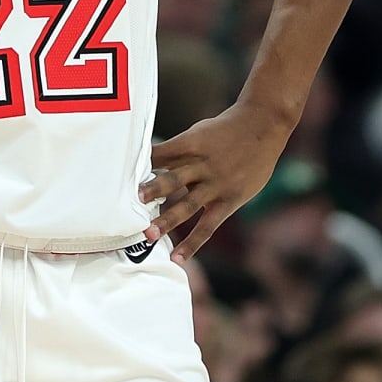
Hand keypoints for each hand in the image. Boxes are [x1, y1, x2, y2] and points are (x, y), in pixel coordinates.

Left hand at [140, 103, 291, 262]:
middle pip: (173, 179)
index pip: (159, 154)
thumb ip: (177, 151)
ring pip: (188, 205)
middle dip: (152, 192)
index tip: (119, 178)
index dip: (141, 166)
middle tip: (133, 204)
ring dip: (168, 220)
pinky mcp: (229, 199)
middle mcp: (202, 164)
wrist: (262, 125)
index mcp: (190, 143)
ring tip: (149, 234)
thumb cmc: (224, 130)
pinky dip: (193, 242)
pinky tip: (178, 256)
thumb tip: (149, 165)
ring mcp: (216, 183)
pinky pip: (208, 225)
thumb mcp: (199, 132)